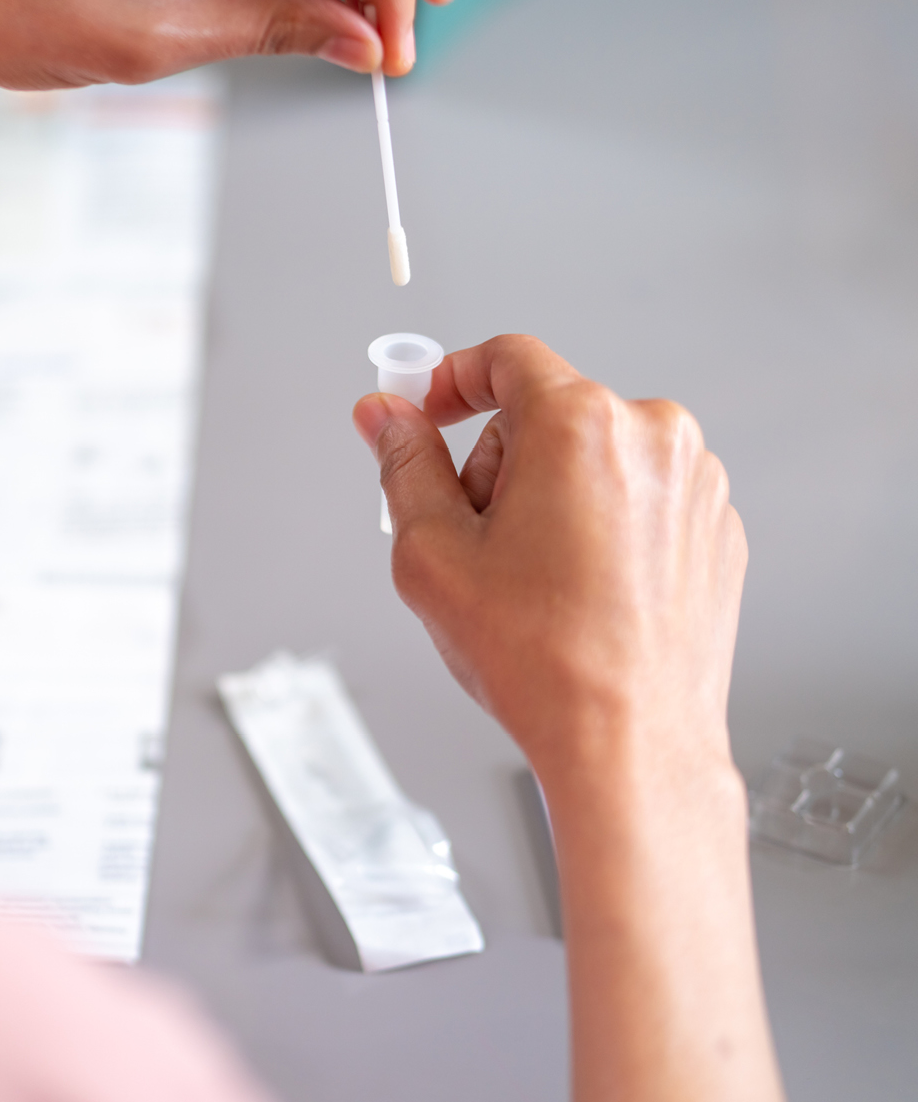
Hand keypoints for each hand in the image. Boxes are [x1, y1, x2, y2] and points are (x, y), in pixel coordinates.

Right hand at [352, 334, 745, 784]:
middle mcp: (653, 437)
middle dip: (499, 463)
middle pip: (547, 414)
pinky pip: (640, 498)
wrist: (630, 743)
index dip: (451, 380)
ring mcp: (696, 483)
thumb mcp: (432, 553)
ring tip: (533, 580)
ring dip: (551, 496)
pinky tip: (579, 592)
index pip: (506, 358)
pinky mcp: (716, 528)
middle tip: (477, 541)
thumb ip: (403, 465)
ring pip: (595, 457)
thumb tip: (384, 416)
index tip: (426, 412)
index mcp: (580, 425)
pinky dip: (602, 527)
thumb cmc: (541, 660)